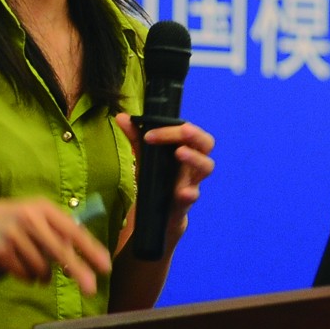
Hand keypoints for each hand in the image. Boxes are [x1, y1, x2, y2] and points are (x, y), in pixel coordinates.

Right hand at [0, 198, 110, 294]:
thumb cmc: (13, 221)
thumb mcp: (35, 217)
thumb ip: (57, 234)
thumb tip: (81, 262)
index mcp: (44, 209)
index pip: (73, 231)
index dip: (90, 250)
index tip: (105, 266)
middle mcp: (30, 219)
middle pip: (61, 252)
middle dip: (79, 272)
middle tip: (91, 289)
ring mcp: (14, 235)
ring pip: (42, 268)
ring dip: (43, 275)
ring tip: (35, 266)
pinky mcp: (1, 252)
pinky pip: (24, 275)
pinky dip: (27, 277)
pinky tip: (20, 267)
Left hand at [117, 116, 215, 247]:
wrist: (159, 211)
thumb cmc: (157, 179)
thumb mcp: (146, 157)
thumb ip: (135, 138)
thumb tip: (121, 117)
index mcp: (186, 148)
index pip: (188, 131)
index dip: (172, 129)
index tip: (149, 135)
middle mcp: (193, 162)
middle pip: (206, 143)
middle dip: (194, 135)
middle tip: (183, 131)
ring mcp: (192, 181)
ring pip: (207, 166)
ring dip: (195, 158)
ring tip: (180, 153)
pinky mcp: (186, 200)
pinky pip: (194, 195)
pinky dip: (190, 193)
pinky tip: (183, 192)